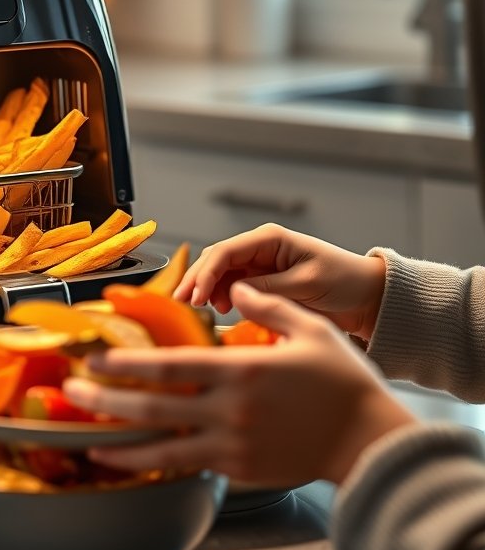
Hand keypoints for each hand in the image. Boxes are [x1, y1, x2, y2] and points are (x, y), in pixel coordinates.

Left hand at [63, 282, 415, 485]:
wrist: (370, 441)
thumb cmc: (341, 381)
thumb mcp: (310, 329)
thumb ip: (268, 305)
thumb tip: (236, 287)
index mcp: (241, 372)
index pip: (170, 366)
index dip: (126, 363)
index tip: (94, 359)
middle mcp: (229, 411)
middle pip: (153, 409)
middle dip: (106, 402)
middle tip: (72, 393)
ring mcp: (232, 446)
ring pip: (162, 449)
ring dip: (120, 446)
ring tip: (87, 443)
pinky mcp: (238, 469)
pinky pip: (187, 465)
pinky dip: (156, 464)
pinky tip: (133, 459)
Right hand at [173, 222, 386, 340]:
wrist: (368, 297)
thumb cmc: (344, 283)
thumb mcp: (307, 285)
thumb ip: (268, 287)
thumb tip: (232, 292)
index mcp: (270, 239)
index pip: (225, 252)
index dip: (206, 274)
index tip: (195, 297)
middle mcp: (260, 248)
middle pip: (215, 260)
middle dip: (196, 280)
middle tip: (182, 305)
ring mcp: (259, 265)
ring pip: (219, 273)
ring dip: (207, 289)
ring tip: (203, 310)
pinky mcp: (262, 282)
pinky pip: (232, 287)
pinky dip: (221, 297)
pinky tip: (221, 311)